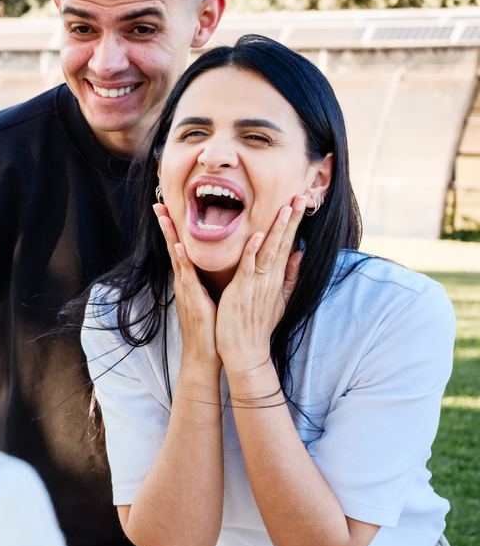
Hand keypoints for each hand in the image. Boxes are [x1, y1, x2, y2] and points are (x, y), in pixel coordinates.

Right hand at [155, 203, 218, 368]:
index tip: (171, 210)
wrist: (204, 355)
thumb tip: (222, 268)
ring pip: (177, 255)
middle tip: (158, 203)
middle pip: (174, 246)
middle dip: (166, 225)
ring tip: (163, 215)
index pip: (183, 249)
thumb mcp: (214, 300)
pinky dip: (184, 259)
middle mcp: (184, 281)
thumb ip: (214, 282)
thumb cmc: (212, 330)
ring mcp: (185, 289)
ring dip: (170, 235)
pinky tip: (181, 245)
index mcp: (190, 281)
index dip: (177, 229)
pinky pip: (187, 275)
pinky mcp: (192, 298)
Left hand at [216, 195, 304, 374]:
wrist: (246, 351)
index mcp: (276, 278)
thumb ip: (289, 276)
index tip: (301, 201)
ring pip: (270, 251)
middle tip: (301, 194)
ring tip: (286, 207)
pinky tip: (258, 236)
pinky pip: (249, 268)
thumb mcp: (279, 300)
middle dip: (292, 219)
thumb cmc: (257, 325)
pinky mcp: (243, 291)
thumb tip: (299, 254)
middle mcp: (270, 278)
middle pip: (284, 243)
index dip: (294, 223)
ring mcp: (258, 284)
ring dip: (278, 229)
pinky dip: (253, 252)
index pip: (288, 244)